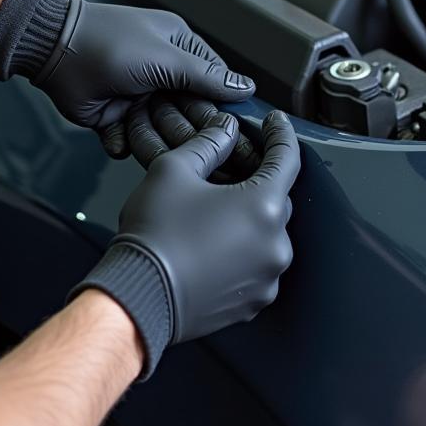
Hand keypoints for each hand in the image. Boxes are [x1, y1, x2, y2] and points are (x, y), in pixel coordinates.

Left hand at [0, 0, 254, 156]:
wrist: (53, 53)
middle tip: (187, 140)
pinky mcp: (116, 118)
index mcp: (179, 48)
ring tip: (138, 126)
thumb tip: (248, 87)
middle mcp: (161, 73)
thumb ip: (207, 77)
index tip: (229, 130)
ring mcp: (138, 97)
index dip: (220, 106)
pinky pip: (131, 140)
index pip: (213, 81)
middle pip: (188, 112)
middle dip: (183, 125)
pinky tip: (115, 131)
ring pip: (160, 131)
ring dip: (151, 136)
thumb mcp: (167, 58)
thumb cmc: (111, 44)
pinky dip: (123, 140)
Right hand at [72, 111, 299, 375]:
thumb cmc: (154, 235)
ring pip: (266, 236)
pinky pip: (256, 268)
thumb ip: (208, 144)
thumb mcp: (173, 171)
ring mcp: (268, 278)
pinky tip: (211, 250)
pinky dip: (241, 255)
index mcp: (264, 206)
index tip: (276, 123)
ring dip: (247, 224)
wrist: (138, 297)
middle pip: (276, 200)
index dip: (281, 135)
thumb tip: (226, 130)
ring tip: (210, 221)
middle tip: (225, 178)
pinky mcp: (254, 303)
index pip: (287, 159)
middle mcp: (276, 244)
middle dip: (255, 185)